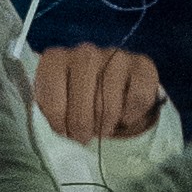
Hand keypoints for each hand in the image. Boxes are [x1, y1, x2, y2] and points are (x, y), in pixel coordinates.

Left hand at [30, 41, 162, 145]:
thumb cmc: (77, 101)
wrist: (113, 92)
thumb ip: (49, 115)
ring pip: (109, 104)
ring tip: (102, 129)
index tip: (62, 133)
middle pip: (81, 103)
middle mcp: (84, 53)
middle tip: (83, 138)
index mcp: (55, 60)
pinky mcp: (141, 64)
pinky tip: (124, 117)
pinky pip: (137, 98)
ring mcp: (114, 56)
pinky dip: (131, 114)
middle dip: (82, 127)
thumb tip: (55, 134)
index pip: (52, 100)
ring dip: (105, 124)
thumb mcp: (56, 106)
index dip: (58, 123)